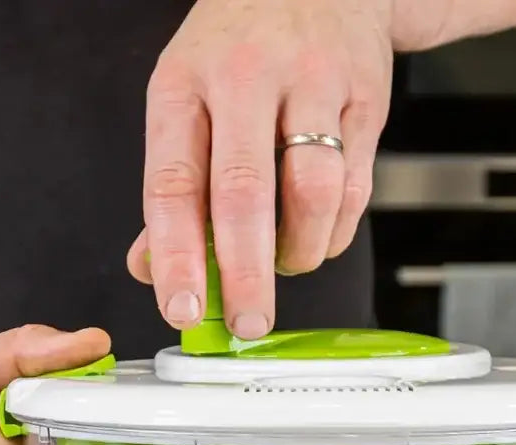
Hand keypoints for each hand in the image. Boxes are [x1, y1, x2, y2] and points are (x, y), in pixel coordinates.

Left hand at [128, 0, 393, 337]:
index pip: (173, 185)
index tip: (181, 308)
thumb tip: (150, 267)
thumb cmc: (240, 51)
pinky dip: (333, 232)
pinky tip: (317, 232)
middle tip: (248, 323)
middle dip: (246, 275)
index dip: (176, 257)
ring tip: (286, 265)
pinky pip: (353, 189)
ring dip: (299, 253)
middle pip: (245, 194)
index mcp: (185, 84)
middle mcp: (246, 77)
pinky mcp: (365, 98)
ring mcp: (312, 84)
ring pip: (311, 194)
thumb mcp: (185, 100)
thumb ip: (173, 188)